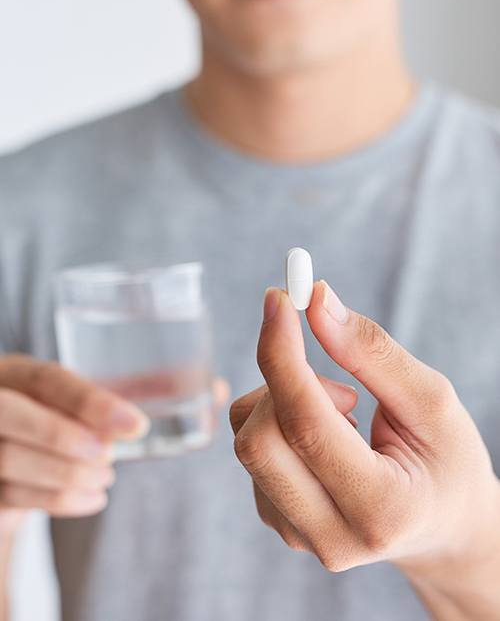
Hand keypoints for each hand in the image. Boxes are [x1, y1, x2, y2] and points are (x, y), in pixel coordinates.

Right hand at [0, 355, 148, 527]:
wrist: (11, 459)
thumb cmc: (54, 417)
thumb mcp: (76, 399)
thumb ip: (127, 395)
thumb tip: (207, 388)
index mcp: (16, 372)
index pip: (47, 379)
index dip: (90, 401)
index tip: (136, 426)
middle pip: (10, 414)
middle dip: (61, 436)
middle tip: (108, 455)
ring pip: (9, 460)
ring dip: (67, 474)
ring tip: (106, 477)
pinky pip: (12, 495)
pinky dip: (59, 500)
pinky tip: (94, 497)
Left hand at [230, 282, 499, 574]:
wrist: (442, 526)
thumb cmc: (447, 461)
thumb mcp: (431, 401)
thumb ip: (372, 352)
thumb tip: (317, 302)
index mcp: (381, 509)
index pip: (306, 426)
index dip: (283, 355)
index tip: (277, 299)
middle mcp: (331, 536)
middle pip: (259, 441)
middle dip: (284, 383)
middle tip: (341, 382)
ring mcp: (298, 535)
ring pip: (248, 441)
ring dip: (285, 402)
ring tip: (346, 416)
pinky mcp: (277, 521)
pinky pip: (252, 450)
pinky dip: (279, 421)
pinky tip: (325, 437)